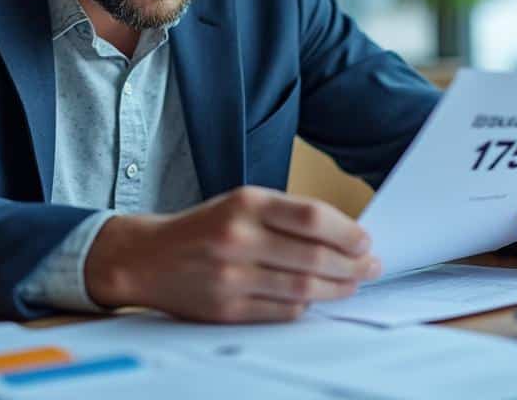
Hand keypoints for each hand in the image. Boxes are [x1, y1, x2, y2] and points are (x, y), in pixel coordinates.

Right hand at [84, 186, 380, 322]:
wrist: (145, 258)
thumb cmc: (202, 229)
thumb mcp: (239, 204)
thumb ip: (286, 216)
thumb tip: (344, 236)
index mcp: (245, 203)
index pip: (312, 218)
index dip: (347, 232)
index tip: (365, 240)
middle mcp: (238, 238)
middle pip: (314, 257)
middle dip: (352, 265)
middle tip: (370, 266)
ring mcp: (231, 276)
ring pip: (303, 288)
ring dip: (337, 289)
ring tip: (352, 284)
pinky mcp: (226, 309)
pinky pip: (282, 312)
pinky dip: (305, 307)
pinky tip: (315, 299)